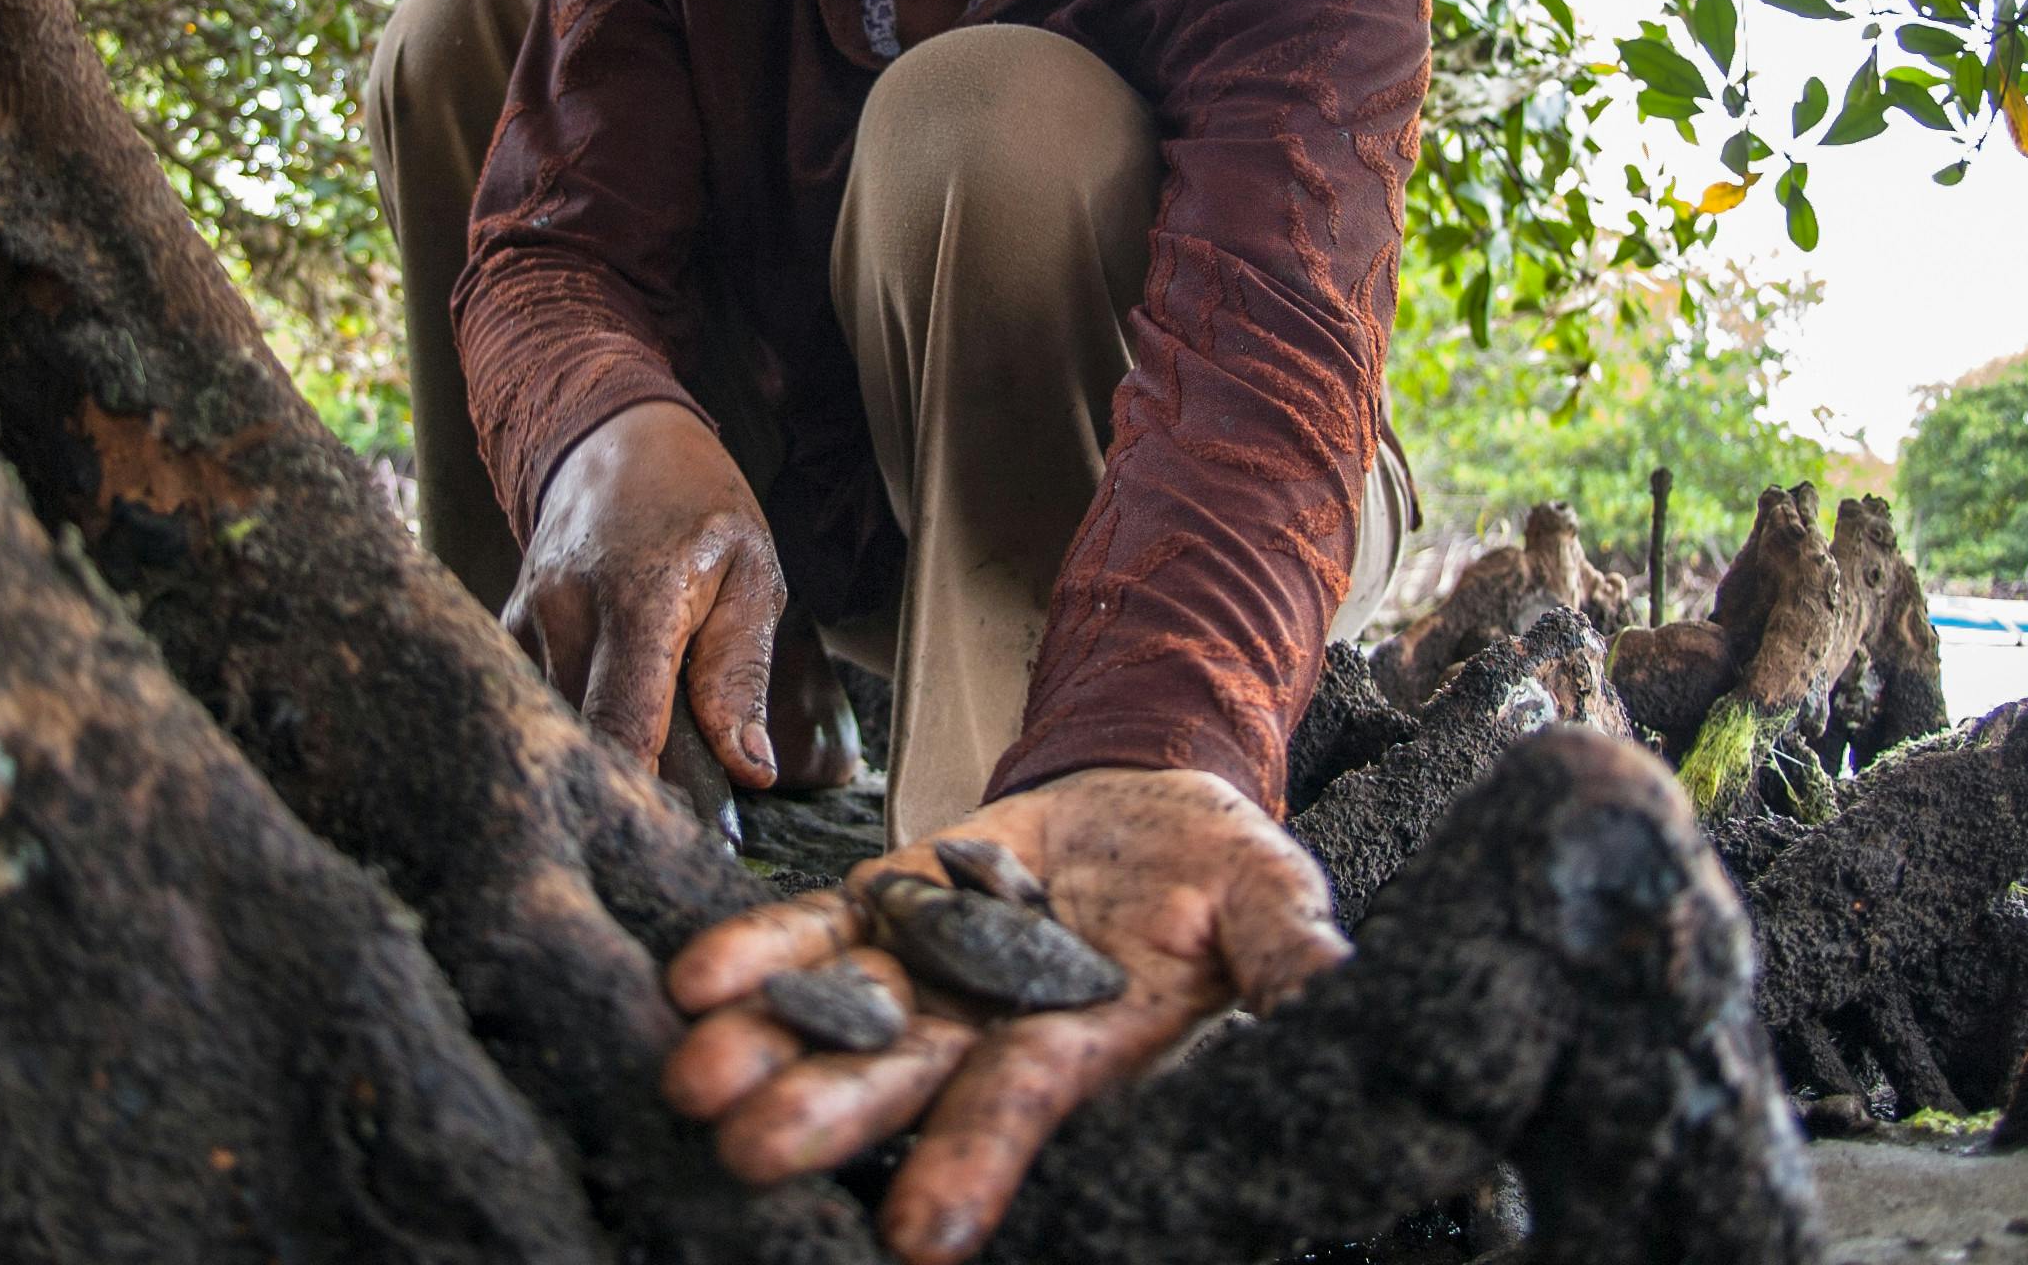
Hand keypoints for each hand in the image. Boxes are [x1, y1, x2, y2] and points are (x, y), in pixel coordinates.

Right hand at [504, 400, 786, 787]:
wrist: (616, 436)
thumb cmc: (700, 505)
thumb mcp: (753, 575)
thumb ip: (741, 674)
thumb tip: (750, 770)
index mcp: (638, 597)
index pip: (623, 723)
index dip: (644, 793)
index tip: (675, 839)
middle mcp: (566, 610)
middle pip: (583, 738)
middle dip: (626, 787)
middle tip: (673, 824)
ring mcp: (526, 618)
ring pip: (555, 725)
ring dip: (598, 754)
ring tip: (645, 773)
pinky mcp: (508, 627)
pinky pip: (532, 699)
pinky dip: (565, 725)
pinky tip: (599, 731)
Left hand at [660, 768, 1348, 1263]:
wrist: (1153, 806)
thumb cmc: (1225, 877)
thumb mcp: (1273, 901)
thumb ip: (1289, 957)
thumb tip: (1336, 1001)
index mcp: (1092, 1048)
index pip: (1025, 1108)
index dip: (974, 1161)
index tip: (920, 1233)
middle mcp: (994, 1030)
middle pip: (905, 1078)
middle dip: (830, 1113)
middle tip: (748, 1152)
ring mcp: (931, 969)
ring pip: (839, 1015)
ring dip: (766, 1043)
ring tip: (691, 1075)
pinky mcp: (888, 903)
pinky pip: (814, 932)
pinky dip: (758, 952)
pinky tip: (696, 979)